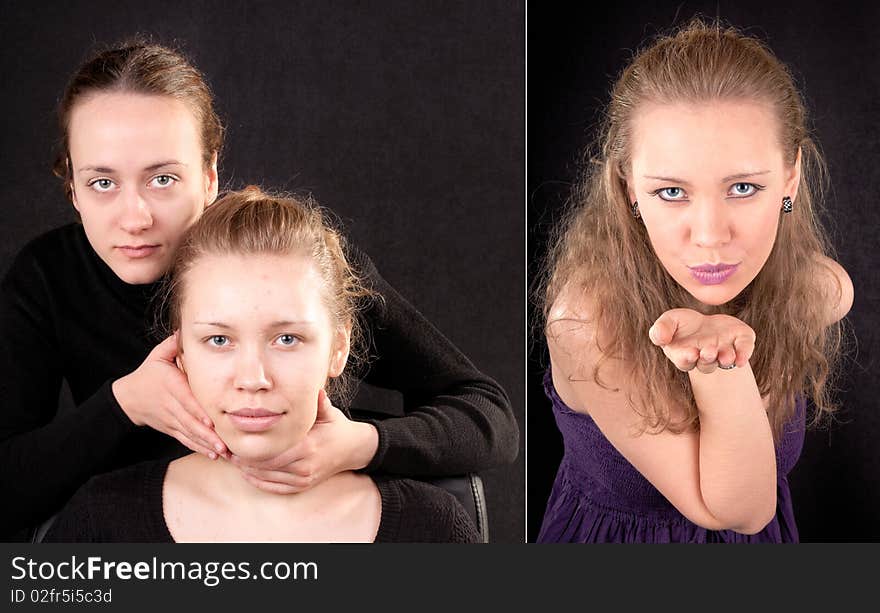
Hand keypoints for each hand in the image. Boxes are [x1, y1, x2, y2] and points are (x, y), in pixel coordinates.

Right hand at [112, 334, 227, 458]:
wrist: (128, 398)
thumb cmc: (148, 374)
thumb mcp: (157, 356)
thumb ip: (173, 344)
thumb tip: (185, 330)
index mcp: (171, 387)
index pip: (186, 400)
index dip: (198, 412)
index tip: (212, 421)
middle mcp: (171, 405)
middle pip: (190, 421)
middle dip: (207, 434)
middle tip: (224, 444)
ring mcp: (171, 419)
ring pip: (190, 433)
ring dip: (206, 444)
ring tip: (222, 453)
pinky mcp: (171, 428)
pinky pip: (186, 439)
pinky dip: (199, 447)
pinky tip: (212, 455)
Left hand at [232, 389, 378, 493]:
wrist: (352, 450)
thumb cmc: (336, 427)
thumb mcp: (328, 412)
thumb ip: (318, 402)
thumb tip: (312, 387)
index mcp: (307, 446)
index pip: (271, 451)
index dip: (251, 448)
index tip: (235, 439)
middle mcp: (304, 465)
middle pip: (264, 466)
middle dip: (244, 459)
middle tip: (227, 449)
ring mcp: (303, 479)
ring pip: (267, 478)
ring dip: (247, 470)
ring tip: (232, 459)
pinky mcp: (302, 486)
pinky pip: (274, 488)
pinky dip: (258, 481)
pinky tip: (246, 472)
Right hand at [648, 308, 755, 373]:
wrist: (705, 322)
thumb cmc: (682, 324)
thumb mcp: (668, 321)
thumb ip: (660, 330)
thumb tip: (661, 339)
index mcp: (685, 355)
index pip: (685, 361)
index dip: (687, 358)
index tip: (690, 352)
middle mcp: (706, 357)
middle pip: (706, 364)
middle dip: (708, 358)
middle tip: (708, 351)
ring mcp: (724, 350)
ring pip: (725, 360)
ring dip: (725, 359)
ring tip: (725, 356)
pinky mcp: (740, 341)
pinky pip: (744, 349)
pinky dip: (744, 353)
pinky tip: (742, 358)